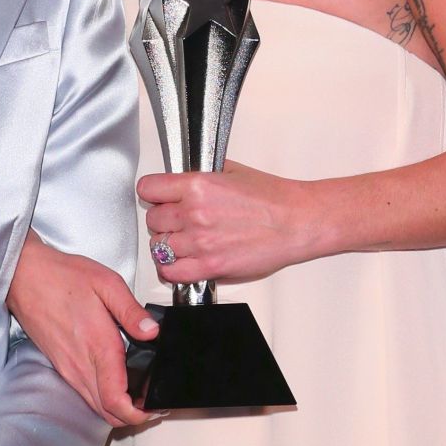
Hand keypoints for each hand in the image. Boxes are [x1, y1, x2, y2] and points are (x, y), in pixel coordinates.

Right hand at [7, 231, 157, 426]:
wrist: (24, 277)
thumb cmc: (62, 277)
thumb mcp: (106, 283)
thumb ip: (132, 311)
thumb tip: (153, 332)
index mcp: (98, 347)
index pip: (116, 401)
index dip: (138, 414)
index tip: (154, 407)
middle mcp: (81, 365)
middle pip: (108, 413)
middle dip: (133, 416)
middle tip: (152, 403)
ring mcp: (68, 369)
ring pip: (96, 407)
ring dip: (118, 409)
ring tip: (138, 394)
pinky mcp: (61, 366)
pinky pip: (85, 394)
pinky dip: (103, 399)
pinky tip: (115, 382)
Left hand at [139, 162, 321, 284]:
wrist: (296, 222)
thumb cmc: (272, 198)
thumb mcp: (230, 171)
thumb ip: (199, 176)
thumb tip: (178, 181)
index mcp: (197, 186)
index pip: (148, 189)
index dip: (153, 194)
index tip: (159, 198)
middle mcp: (194, 214)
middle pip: (152, 219)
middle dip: (163, 220)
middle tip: (178, 221)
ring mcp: (200, 243)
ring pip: (158, 247)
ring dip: (167, 246)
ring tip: (183, 243)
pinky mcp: (209, 267)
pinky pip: (170, 274)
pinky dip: (171, 270)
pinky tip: (182, 263)